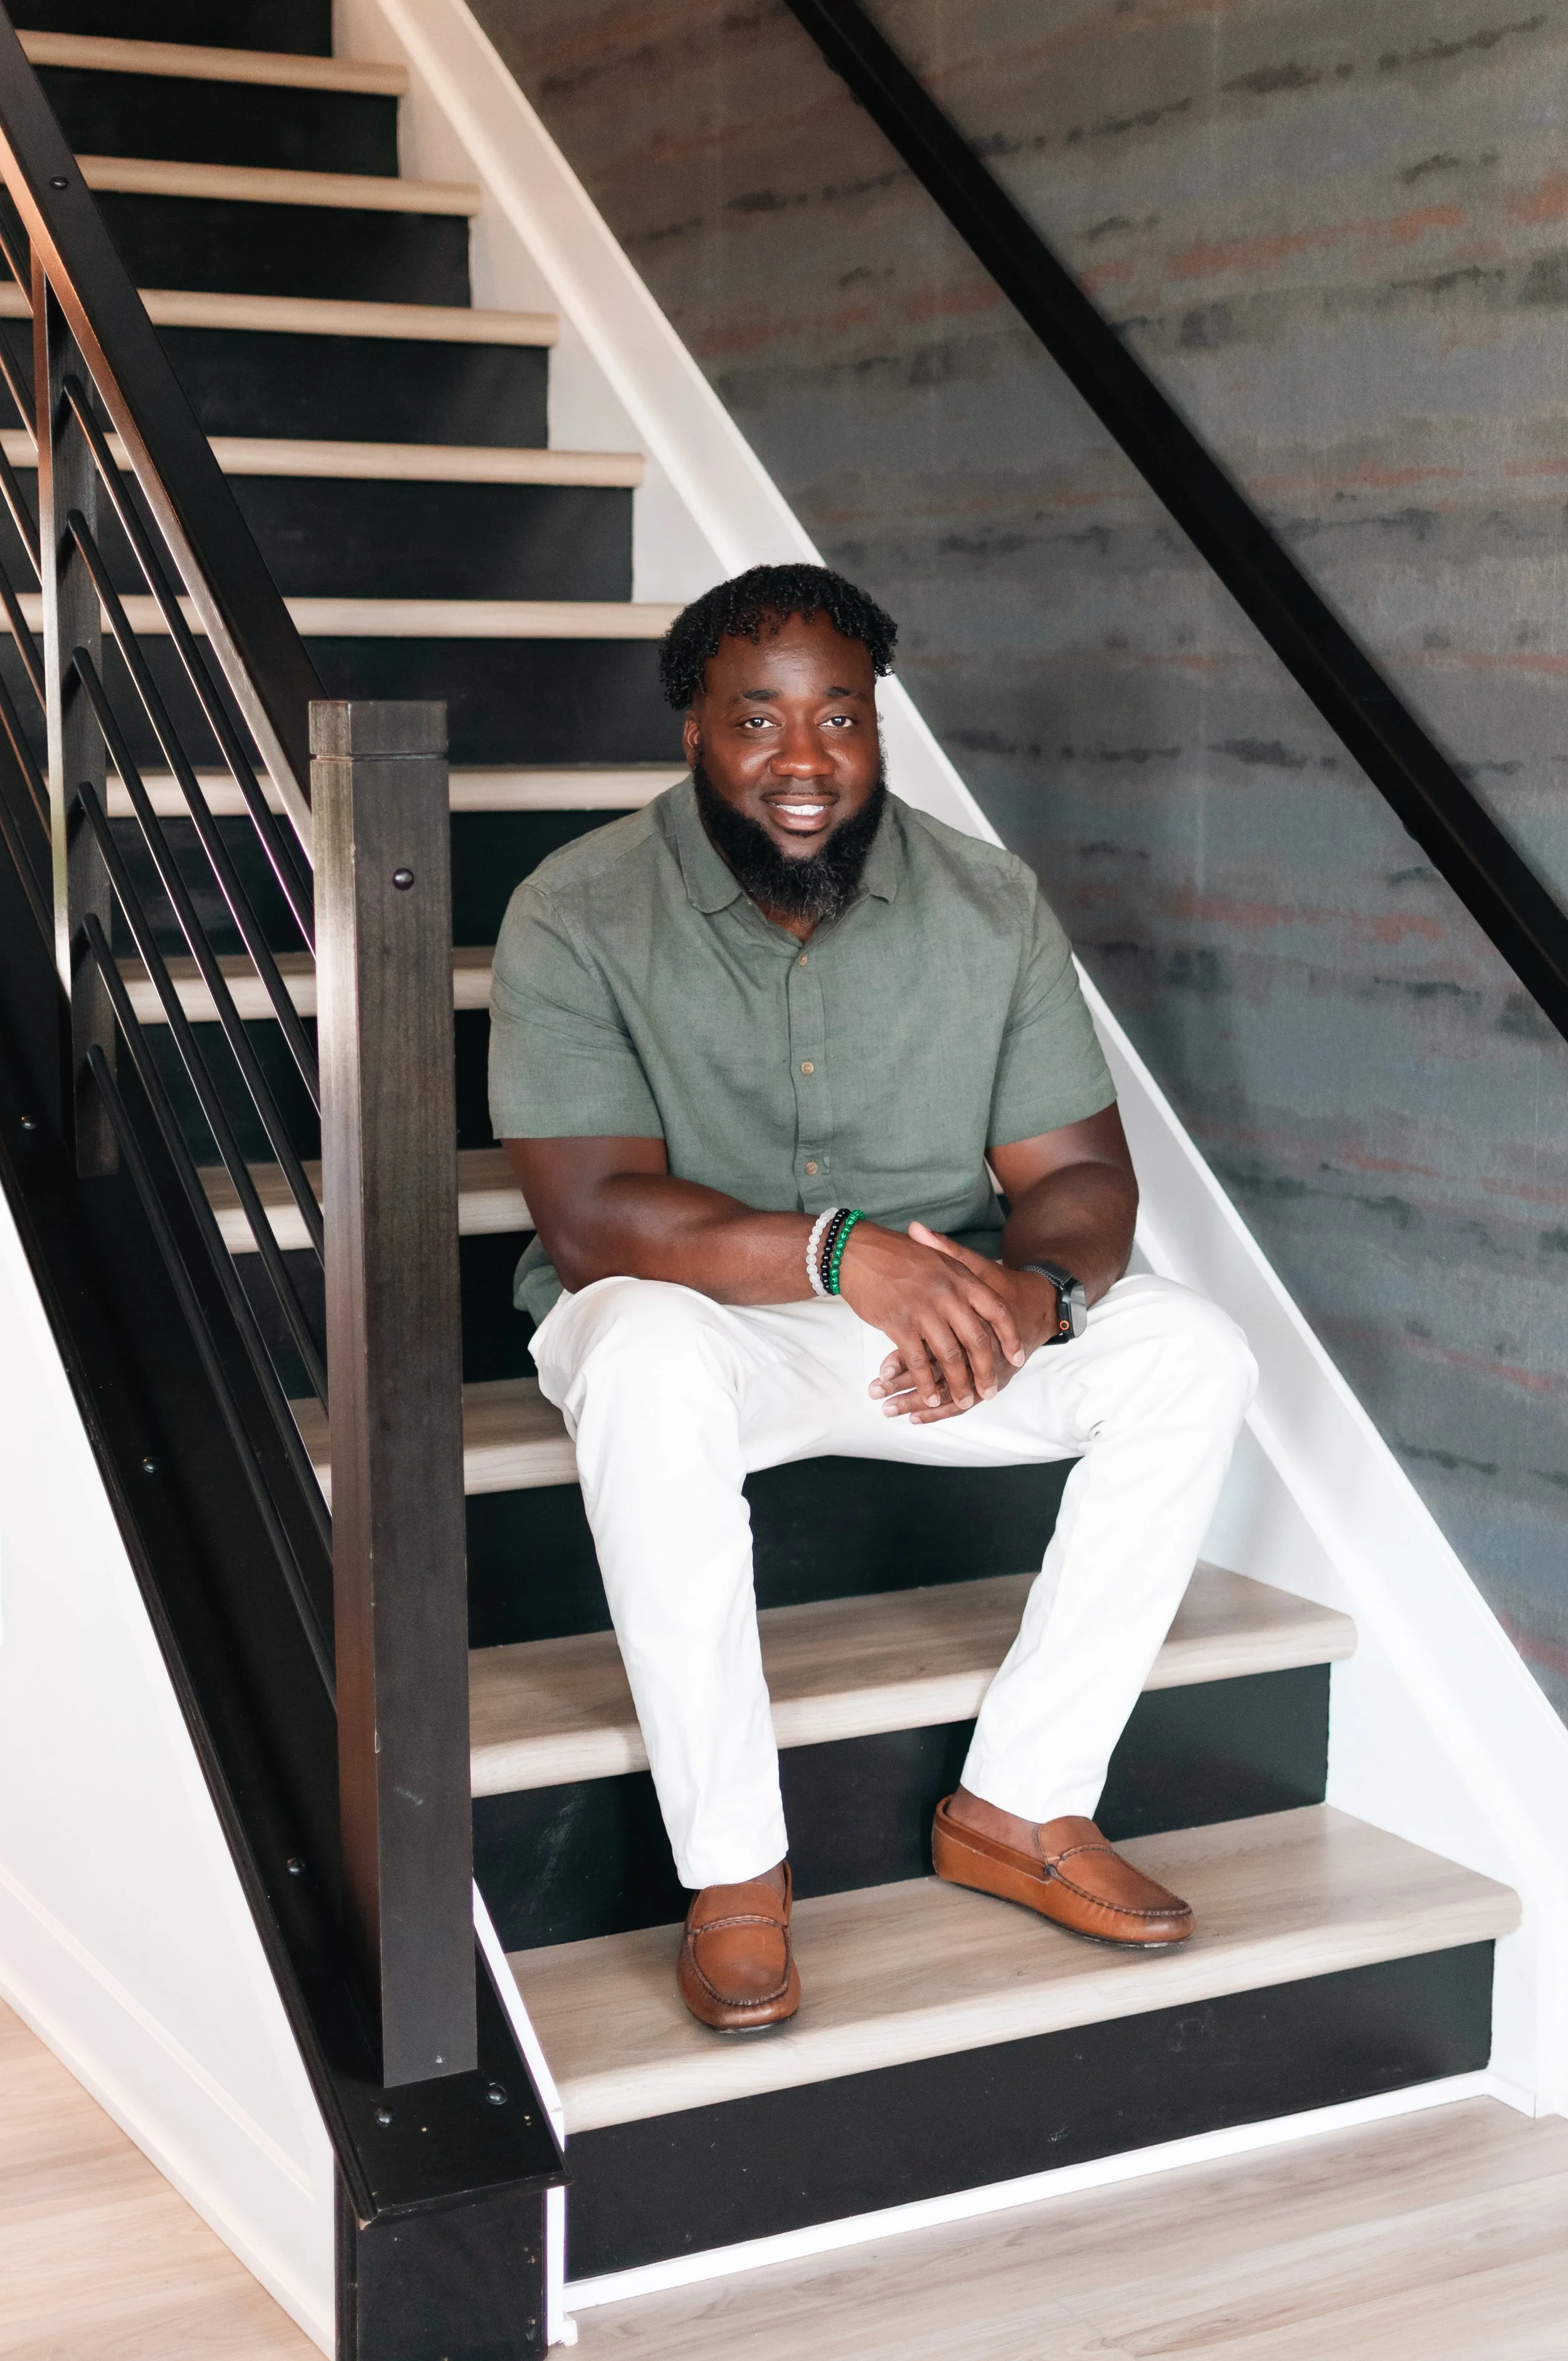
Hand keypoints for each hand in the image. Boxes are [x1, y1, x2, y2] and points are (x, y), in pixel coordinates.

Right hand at [832, 1216, 1028, 1420]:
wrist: (858, 1250)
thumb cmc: (897, 1253)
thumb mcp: (938, 1256)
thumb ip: (960, 1277)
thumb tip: (981, 1298)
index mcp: (961, 1278)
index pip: (997, 1311)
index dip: (1010, 1337)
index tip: (1016, 1358)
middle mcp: (948, 1295)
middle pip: (977, 1340)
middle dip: (985, 1371)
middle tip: (989, 1392)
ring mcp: (924, 1310)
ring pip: (949, 1356)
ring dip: (958, 1384)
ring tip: (963, 1401)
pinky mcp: (899, 1323)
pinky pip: (918, 1360)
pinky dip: (926, 1383)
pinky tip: (931, 1397)